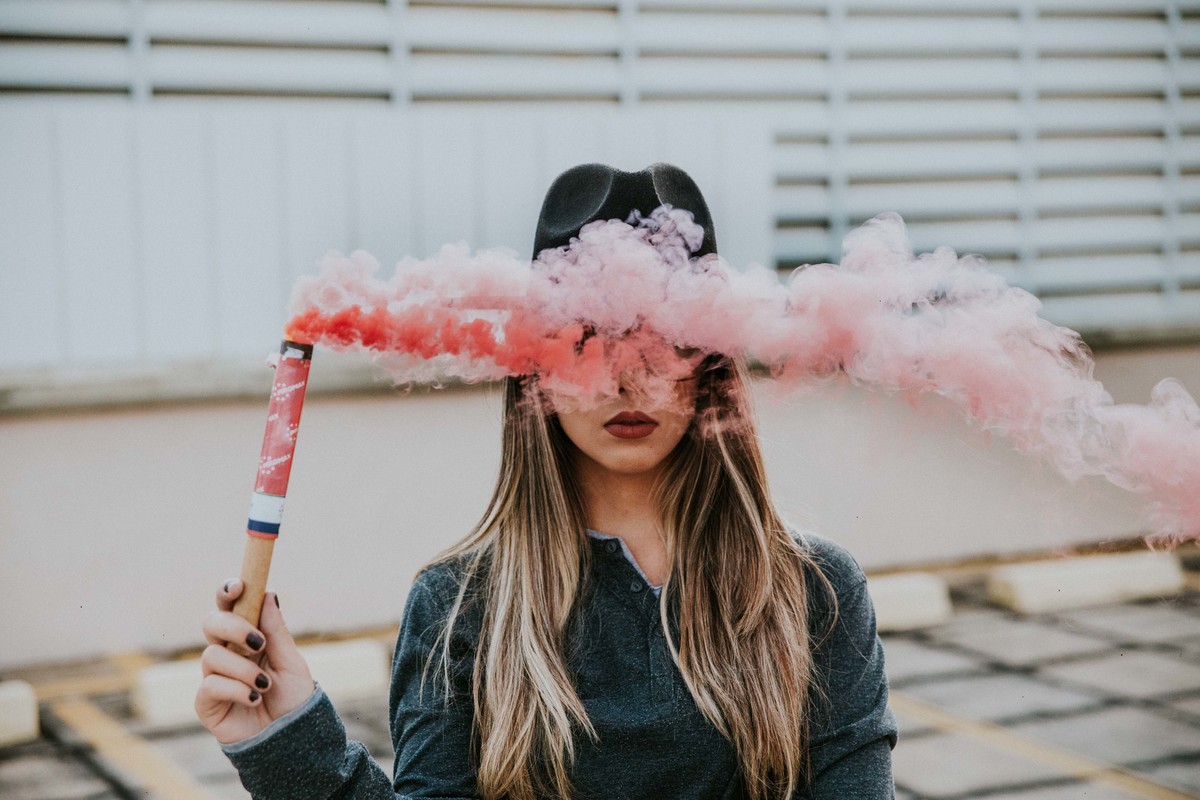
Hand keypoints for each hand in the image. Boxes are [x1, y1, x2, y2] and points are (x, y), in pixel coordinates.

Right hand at [195, 580, 314, 744]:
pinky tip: (255, 699)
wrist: (291, 739)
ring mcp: (215, 677)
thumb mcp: (291, 662)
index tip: (239, 586)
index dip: (228, 592)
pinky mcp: (206, 703)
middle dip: (232, 627)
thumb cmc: (293, 699)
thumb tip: (268, 593)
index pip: (230, 607)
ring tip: (265, 685)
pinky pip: (210, 685)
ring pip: (211, 656)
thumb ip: (276, 631)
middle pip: (211, 623)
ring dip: (243, 669)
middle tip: (258, 643)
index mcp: (248, 637)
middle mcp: (227, 653)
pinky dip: (236, 690)